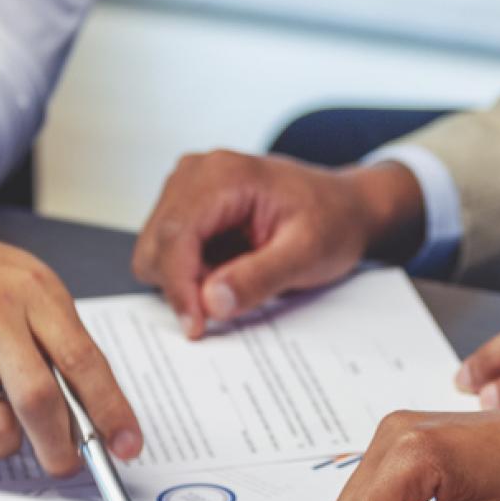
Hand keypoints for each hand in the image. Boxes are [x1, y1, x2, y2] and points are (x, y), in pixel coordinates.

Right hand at [0, 164, 140, 477]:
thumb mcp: (20, 280)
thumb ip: (54, 335)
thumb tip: (90, 407)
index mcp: (33, 291)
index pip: (85, 362)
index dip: (112, 411)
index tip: (127, 445)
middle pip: (40, 402)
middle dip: (60, 449)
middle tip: (64, 464)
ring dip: (5, 444)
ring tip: (0, 427)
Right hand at [132, 151, 425, 337]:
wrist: (343, 206)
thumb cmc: (332, 222)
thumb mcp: (307, 254)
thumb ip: (259, 277)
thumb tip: (211, 302)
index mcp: (223, 174)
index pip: (176, 236)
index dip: (179, 287)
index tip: (195, 327)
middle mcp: (195, 172)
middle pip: (156, 245)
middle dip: (183, 285)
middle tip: (229, 301)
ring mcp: (186, 187)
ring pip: (156, 251)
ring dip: (187, 279)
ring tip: (236, 276)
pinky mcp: (186, 206)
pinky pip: (167, 251)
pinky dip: (191, 272)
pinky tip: (227, 268)